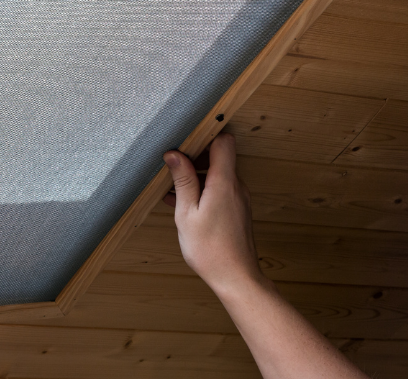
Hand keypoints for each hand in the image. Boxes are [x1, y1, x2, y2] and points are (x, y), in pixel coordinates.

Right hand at [162, 133, 265, 294]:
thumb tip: (174, 154)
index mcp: (224, 182)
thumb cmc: (210, 249)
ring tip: (173, 189)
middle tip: (172, 167)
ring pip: (218, 173)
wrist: (236, 278)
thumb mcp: (186, 212)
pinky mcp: (238, 209)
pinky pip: (220, 189)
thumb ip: (183, 180)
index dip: (206, 134)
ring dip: (196, 176)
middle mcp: (236, 186)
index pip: (224, 141)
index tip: (186, 139)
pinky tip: (183, 203)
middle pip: (219, 156)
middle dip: (195, 157)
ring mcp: (239, 198)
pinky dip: (203, 190)